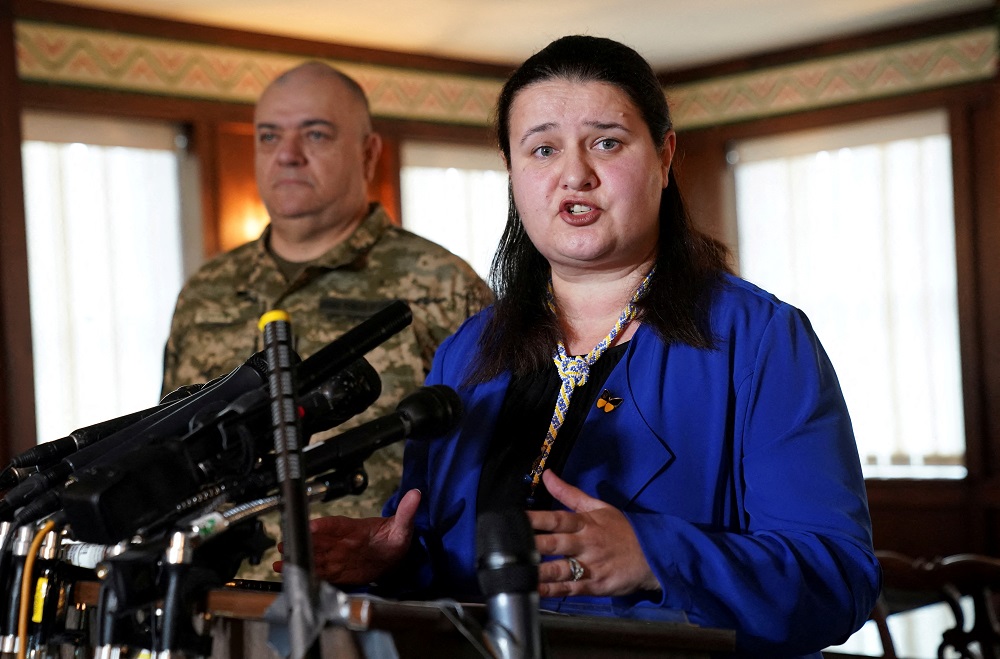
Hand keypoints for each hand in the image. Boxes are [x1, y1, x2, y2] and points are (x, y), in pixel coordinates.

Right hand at [274, 488, 420, 583]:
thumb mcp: (403, 525)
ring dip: (300, 558)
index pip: (338, 525)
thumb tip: (416, 494)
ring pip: (317, 556)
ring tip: (281, 562)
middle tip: (285, 544)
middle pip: (320, 541)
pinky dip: (308, 573)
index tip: (312, 526)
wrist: (395, 554)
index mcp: (356, 528)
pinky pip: (321, 571)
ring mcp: (339, 555)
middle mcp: (343, 541)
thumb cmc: (396, 536)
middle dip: (303, 542)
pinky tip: (291, 574)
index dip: (325, 526)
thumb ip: (406, 512)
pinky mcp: (339, 570)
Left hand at [527, 470, 659, 597]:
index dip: (537, 518)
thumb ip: (569, 493)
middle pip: (556, 543)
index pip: (558, 518)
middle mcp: (586, 544)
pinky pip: (570, 589)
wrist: (652, 556)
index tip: (517, 518)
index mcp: (586, 523)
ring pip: (561, 569)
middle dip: (534, 545)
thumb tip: (547, 474)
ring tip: (520, 572)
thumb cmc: (622, 530)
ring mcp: (591, 566)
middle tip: (512, 547)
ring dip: (540, 571)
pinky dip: (553, 591)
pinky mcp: (595, 586)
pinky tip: (537, 591)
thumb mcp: (599, 507)